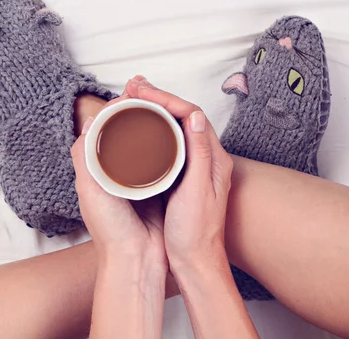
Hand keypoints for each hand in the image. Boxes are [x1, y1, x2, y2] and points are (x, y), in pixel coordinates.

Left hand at [70, 96, 165, 269]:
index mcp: (99, 170)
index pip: (106, 129)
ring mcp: (139, 178)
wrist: (137, 258)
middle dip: (136, 110)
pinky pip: (162, 157)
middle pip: (127, 132)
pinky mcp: (159, 185)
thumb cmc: (111, 228)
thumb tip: (90, 121)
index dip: (117, 108)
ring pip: (145, 141)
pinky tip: (174, 129)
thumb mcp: (89, 190)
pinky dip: (166, 141)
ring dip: (153, 122)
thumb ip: (85, 157)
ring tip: (162, 105)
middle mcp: (118, 171)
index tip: (130, 93)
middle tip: (148, 93)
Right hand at [124, 77, 233, 270]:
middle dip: (158, 98)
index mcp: (215, 158)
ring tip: (134, 99)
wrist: (196, 261)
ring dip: (155, 110)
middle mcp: (208, 158)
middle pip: (183, 116)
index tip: (142, 91)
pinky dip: (154, 128)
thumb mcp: (197, 192)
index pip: (191, 114)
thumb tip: (195, 116)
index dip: (166, 98)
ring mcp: (196, 166)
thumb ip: (199, 154)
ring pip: (176, 127)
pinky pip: (170, 142)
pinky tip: (140, 127)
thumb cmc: (196, 233)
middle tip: (133, 87)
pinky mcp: (184, 175)